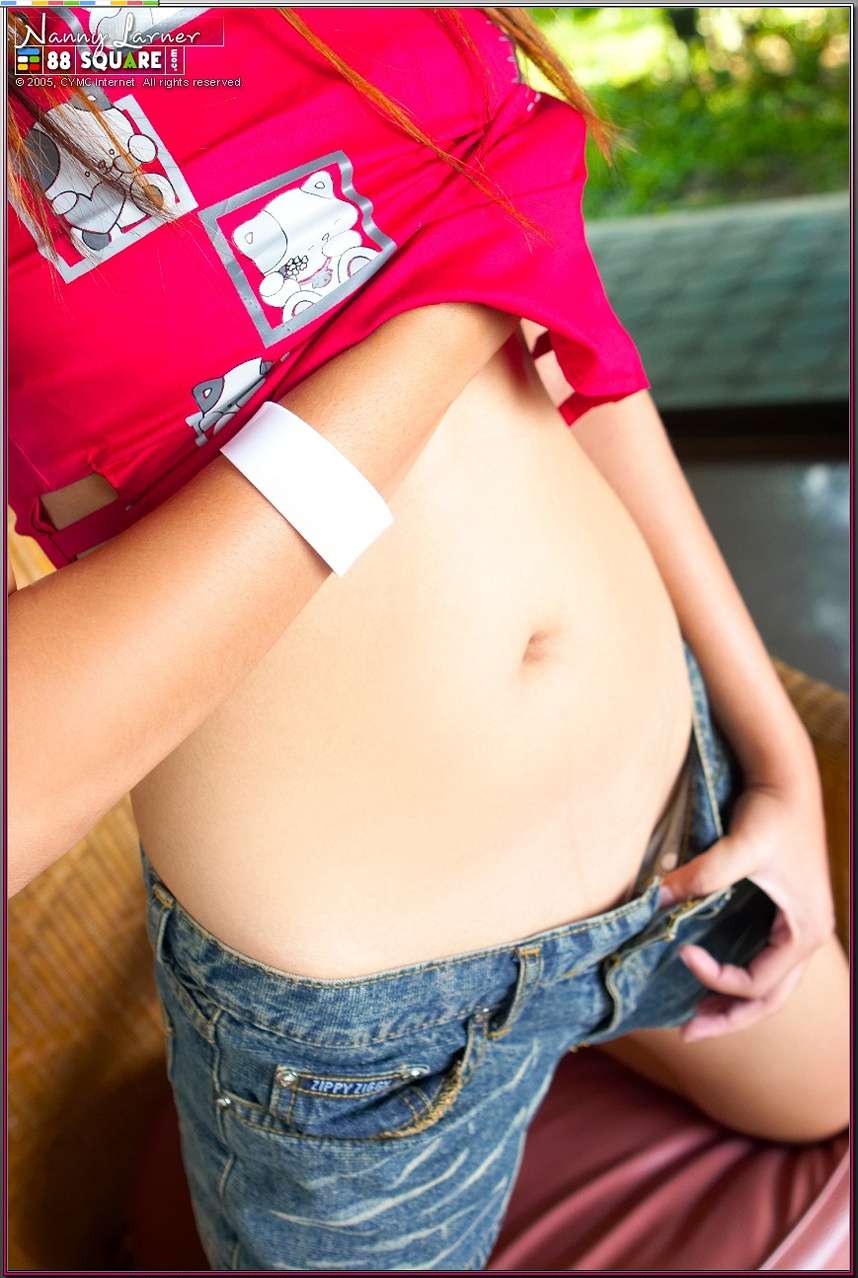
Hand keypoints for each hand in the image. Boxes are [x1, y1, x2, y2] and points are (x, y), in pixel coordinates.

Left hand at [657, 769, 835, 1041]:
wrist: (786, 778)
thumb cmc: (770, 811)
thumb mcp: (740, 846)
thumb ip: (702, 874)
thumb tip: (656, 897)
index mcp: (804, 932)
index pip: (758, 982)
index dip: (716, 978)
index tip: (681, 952)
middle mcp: (806, 936)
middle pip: (770, 999)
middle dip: (729, 1019)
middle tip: (686, 1033)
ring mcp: (796, 926)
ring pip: (769, 984)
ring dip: (733, 1003)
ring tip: (696, 1018)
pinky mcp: (782, 912)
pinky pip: (763, 959)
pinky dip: (738, 975)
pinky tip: (707, 972)